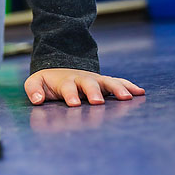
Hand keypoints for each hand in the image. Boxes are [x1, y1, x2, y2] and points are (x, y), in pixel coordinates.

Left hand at [24, 68, 144, 106]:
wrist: (61, 70)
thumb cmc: (48, 82)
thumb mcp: (36, 83)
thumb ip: (34, 90)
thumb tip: (37, 100)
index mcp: (65, 81)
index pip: (67, 87)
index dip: (70, 94)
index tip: (73, 103)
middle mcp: (82, 79)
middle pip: (89, 84)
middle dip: (93, 92)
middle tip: (97, 102)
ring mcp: (95, 80)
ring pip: (107, 83)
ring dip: (117, 89)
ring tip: (126, 98)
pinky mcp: (105, 83)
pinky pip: (118, 82)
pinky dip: (129, 86)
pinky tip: (140, 93)